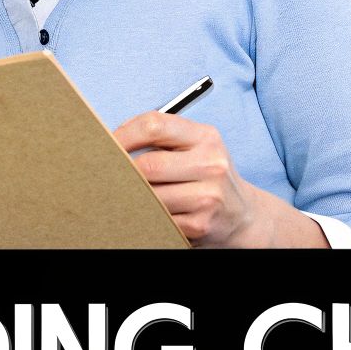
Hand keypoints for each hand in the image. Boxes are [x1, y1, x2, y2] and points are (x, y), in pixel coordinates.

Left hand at [112, 111, 325, 247]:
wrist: (243, 216)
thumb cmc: (209, 176)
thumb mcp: (198, 147)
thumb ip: (163, 139)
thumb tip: (112, 140)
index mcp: (206, 137)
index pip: (155, 125)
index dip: (123, 133)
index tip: (106, 144)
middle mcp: (211, 164)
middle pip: (148, 165)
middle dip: (124, 171)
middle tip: (111, 174)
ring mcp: (207, 197)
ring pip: (149, 195)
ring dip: (133, 195)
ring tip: (129, 193)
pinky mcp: (199, 224)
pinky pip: (157, 218)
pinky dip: (146, 215)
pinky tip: (148, 211)